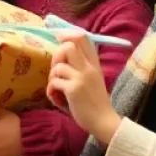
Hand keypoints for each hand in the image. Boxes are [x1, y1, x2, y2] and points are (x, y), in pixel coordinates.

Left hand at [47, 31, 121, 145]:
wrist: (104, 122)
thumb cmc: (94, 100)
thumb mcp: (93, 78)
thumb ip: (81, 65)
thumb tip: (62, 50)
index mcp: (94, 64)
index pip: (83, 38)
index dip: (67, 34)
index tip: (59, 39)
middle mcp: (89, 68)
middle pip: (68, 46)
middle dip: (56, 55)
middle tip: (56, 70)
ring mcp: (81, 78)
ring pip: (58, 66)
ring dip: (52, 77)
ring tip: (57, 87)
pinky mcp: (73, 90)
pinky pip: (54, 82)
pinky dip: (51, 90)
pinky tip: (57, 97)